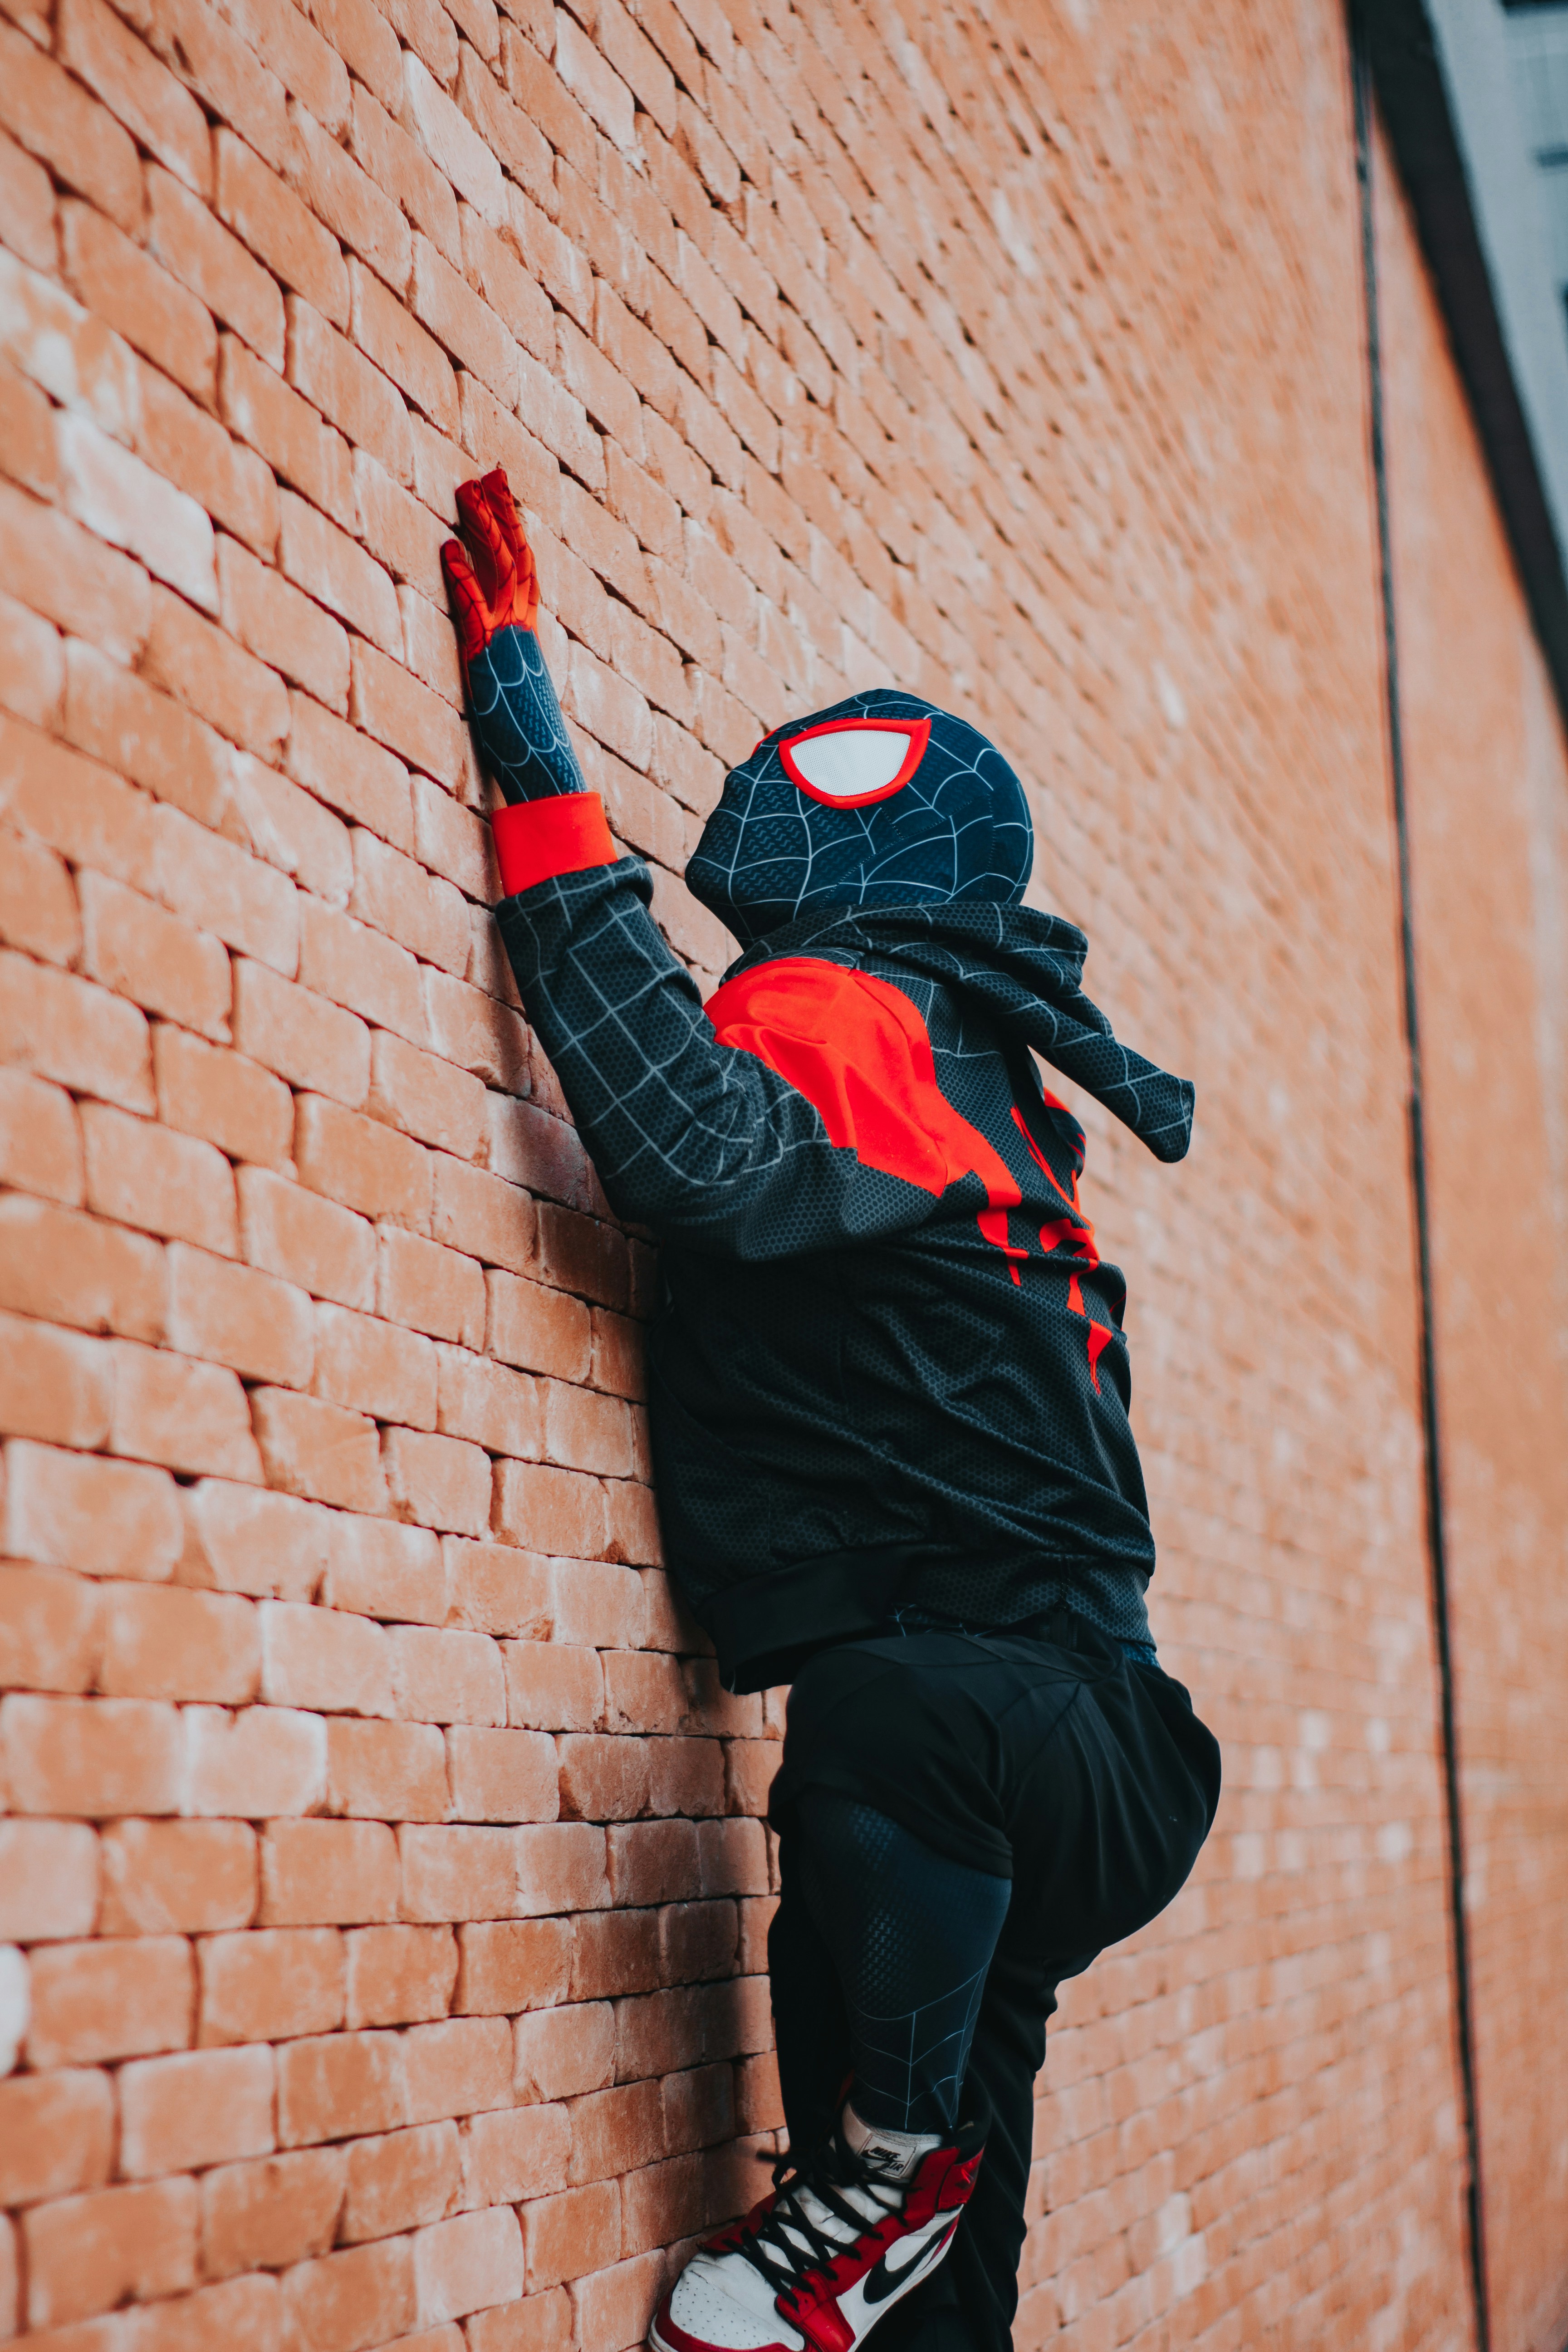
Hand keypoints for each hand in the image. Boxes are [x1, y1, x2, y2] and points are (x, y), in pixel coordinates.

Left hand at [442, 468, 586, 802]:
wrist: (544, 767)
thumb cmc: (527, 739)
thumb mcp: (511, 690)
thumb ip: (500, 662)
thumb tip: (490, 654)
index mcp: (527, 634)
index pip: (526, 571)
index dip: (516, 531)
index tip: (504, 498)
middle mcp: (521, 628)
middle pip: (518, 556)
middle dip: (503, 513)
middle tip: (489, 474)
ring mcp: (507, 639)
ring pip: (502, 570)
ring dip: (484, 529)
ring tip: (466, 491)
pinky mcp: (487, 655)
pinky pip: (475, 608)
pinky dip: (463, 577)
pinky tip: (447, 550)